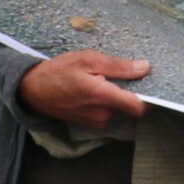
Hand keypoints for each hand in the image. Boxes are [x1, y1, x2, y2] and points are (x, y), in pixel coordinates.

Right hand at [17, 51, 149, 126]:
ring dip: (115, 95)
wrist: (32, 90)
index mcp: (103, 96)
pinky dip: (105, 101)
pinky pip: (107, 112)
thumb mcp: (88, 60)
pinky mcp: (90, 123)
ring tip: (100, 79)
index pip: (139, 108)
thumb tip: (145, 68)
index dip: (149, 97)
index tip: (151, 84)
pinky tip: (93, 88)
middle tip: (116, 73)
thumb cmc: (59, 71)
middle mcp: (102, 114)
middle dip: (127, 90)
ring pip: (118, 108)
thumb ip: (118, 66)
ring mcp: (96, 121)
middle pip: (129, 105)